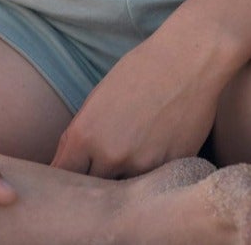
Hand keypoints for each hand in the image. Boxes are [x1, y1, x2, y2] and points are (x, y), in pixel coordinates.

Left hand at [49, 27, 229, 178]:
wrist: (188, 59)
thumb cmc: (142, 69)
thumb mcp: (99, 96)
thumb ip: (84, 135)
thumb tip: (74, 163)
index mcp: (86, 135)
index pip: (62, 174)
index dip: (65, 179)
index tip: (69, 181)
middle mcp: (110, 156)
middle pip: (92, 189)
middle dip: (95, 182)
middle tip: (104, 169)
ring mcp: (142, 167)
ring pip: (124, 190)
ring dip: (125, 180)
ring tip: (136, 155)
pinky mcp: (170, 170)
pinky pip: (153, 183)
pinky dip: (152, 174)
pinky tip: (159, 149)